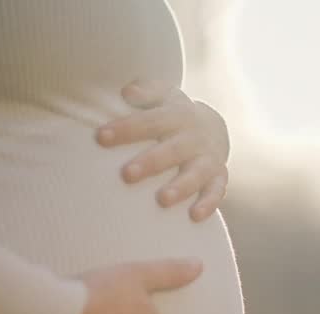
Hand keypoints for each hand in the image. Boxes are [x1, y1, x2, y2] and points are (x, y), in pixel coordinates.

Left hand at [96, 78, 230, 222]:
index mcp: (177, 115)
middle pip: (172, 150)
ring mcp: (208, 159)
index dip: (126, 128)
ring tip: (162, 200)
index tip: (101, 137)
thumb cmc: (174, 115)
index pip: (150, 121)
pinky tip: (194, 216)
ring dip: (180, 187)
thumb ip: (147, 91)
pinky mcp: (218, 178)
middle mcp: (194, 137)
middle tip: (127, 174)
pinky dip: (208, 204)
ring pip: (195, 174)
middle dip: (151, 162)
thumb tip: (127, 91)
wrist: (214, 128)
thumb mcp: (164, 97)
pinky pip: (216, 192)